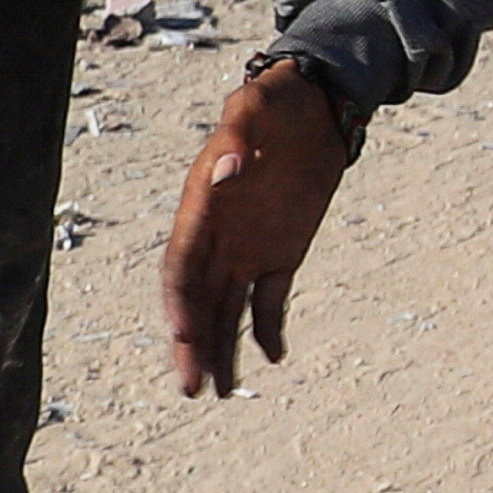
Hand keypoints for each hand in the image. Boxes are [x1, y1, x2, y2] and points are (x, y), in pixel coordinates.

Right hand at [161, 66, 355, 394]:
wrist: (314, 101)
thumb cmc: (277, 98)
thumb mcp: (257, 105)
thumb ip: (237, 135)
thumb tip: (225, 170)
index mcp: (201, 207)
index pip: (181, 265)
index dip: (179, 302)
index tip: (182, 336)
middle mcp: (218, 236)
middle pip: (199, 300)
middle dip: (194, 344)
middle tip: (192, 390)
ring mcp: (248, 247)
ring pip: (228, 310)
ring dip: (222, 349)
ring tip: (218, 393)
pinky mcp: (283, 252)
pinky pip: (271, 299)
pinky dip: (269, 328)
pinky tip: (273, 358)